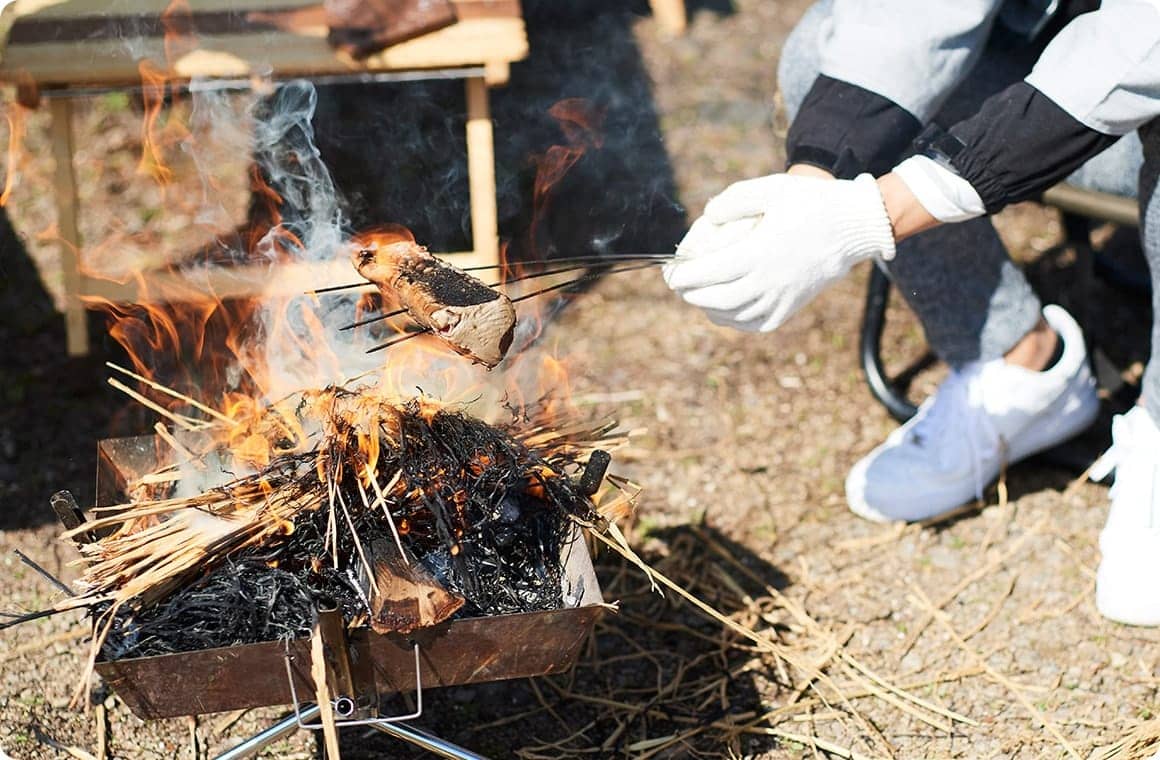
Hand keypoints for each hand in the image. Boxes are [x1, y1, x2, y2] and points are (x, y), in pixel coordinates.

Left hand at [664, 173, 895, 331]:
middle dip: (691, 295)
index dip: (684, 277)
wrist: (856, 225)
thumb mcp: (772, 189)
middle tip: (680, 286)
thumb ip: (736, 200)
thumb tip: (708, 215)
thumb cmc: (812, 203)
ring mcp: (782, 298)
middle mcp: (768, 282)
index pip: (709, 274)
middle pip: (717, 300)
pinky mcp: (792, 306)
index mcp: (759, 253)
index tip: (670, 274)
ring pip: (735, 316)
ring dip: (710, 310)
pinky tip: (726, 311)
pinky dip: (736, 321)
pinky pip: (757, 324)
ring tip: (698, 298)